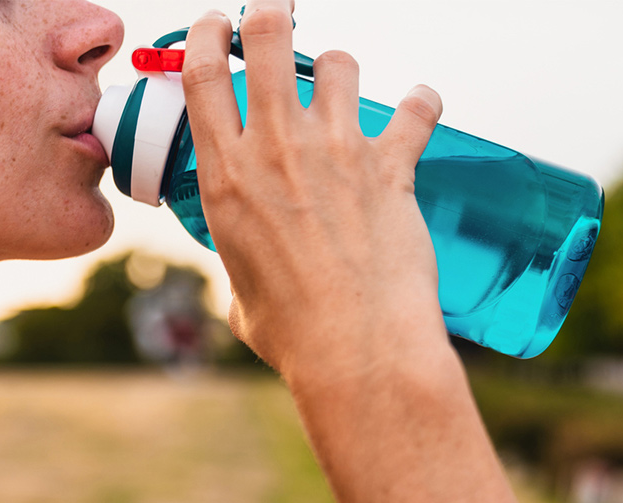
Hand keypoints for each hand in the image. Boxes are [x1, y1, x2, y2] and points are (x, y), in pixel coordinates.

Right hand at [181, 0, 449, 383]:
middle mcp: (276, 149)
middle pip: (268, 38)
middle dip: (270, 12)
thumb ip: (242, 267)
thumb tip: (252, 277)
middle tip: (276, 13)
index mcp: (226, 177)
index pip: (201, 75)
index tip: (214, 25)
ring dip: (339, 68)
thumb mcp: (240, 294)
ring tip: (342, 88)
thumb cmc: (294, 333)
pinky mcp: (391, 166)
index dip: (204, 35)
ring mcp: (336, 151)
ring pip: (338, 63)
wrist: (355, 349)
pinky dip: (421, 104)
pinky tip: (421, 108)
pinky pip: (416, 109)